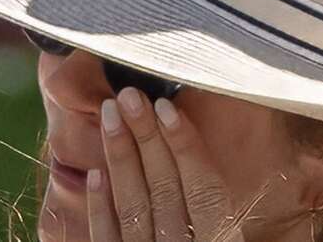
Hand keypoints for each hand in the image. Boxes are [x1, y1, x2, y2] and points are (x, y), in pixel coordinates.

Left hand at [36, 50, 244, 241]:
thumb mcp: (228, 232)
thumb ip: (215, 197)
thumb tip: (194, 130)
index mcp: (219, 236)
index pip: (206, 188)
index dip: (187, 145)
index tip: (168, 106)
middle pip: (167, 188)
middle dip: (148, 138)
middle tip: (130, 94)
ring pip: (134, 206)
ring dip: (121, 158)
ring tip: (111, 113)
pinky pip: (107, 239)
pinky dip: (100, 206)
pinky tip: (93, 173)